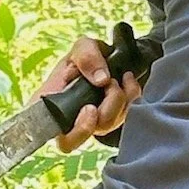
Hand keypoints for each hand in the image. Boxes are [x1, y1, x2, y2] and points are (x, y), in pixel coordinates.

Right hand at [37, 35, 142, 153]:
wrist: (102, 57)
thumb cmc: (84, 57)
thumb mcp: (80, 47)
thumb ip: (86, 57)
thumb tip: (101, 80)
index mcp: (57, 111)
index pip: (65, 141)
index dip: (79, 132)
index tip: (89, 108)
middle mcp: (77, 124)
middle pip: (96, 131)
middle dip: (107, 105)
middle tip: (107, 81)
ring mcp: (97, 124)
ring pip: (115, 122)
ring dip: (119, 96)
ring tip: (113, 78)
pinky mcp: (115, 119)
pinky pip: (129, 113)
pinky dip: (131, 94)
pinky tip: (126, 80)